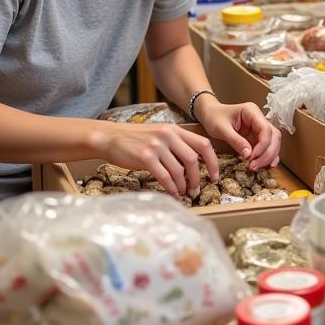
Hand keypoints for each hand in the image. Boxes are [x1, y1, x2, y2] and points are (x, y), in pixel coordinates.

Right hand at [95, 123, 219, 196]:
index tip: (215, 176)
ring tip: (182, 193)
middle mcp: (168, 135)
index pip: (203, 144)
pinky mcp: (145, 157)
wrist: (109, 137)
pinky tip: (172, 194)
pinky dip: (171, 188)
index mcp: (175, 130)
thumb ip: (176, 144)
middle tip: (195, 190)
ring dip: (183, 185)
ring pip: (179, 170)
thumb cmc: (135, 139)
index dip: (213, 162)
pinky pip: (165, 177)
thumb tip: (193, 163)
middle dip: (197, 178)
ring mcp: (157, 146)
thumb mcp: (159, 134)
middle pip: (193, 159)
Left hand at [196, 98, 281, 170]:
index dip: (262, 146)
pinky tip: (268, 165)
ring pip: (273, 142)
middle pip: (273, 136)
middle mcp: (259, 118)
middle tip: (254, 166)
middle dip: (267, 153)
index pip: (265, 129)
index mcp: (252, 111)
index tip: (251, 158)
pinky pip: (268, 146)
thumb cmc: (214, 117)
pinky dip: (269, 156)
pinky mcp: (257, 135)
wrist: (210, 114)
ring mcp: (259, 127)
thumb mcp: (221, 129)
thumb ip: (236, 141)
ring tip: (256, 167)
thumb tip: (249, 155)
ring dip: (268, 156)